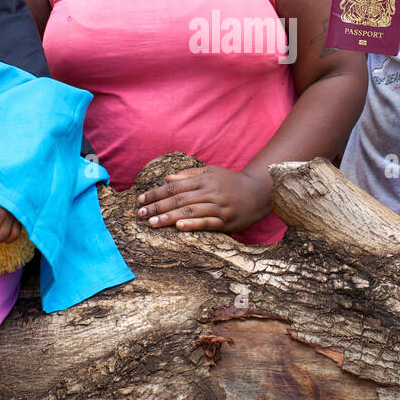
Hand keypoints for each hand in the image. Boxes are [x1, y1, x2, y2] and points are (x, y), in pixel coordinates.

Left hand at [137, 166, 271, 233]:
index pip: (175, 186)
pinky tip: (179, 226)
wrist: (259, 192)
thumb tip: (166, 179)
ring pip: (190, 211)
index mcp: (204, 179)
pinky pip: (207, 223)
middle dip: (158, 206)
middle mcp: (210, 192)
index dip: (157, 193)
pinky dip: (192, 224)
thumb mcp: (211, 172)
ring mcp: (219, 206)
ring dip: (169, 217)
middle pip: (179, 199)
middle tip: (141, 214)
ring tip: (152, 223)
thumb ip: (189, 175)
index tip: (141, 200)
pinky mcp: (227, 221)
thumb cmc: (231, 182)